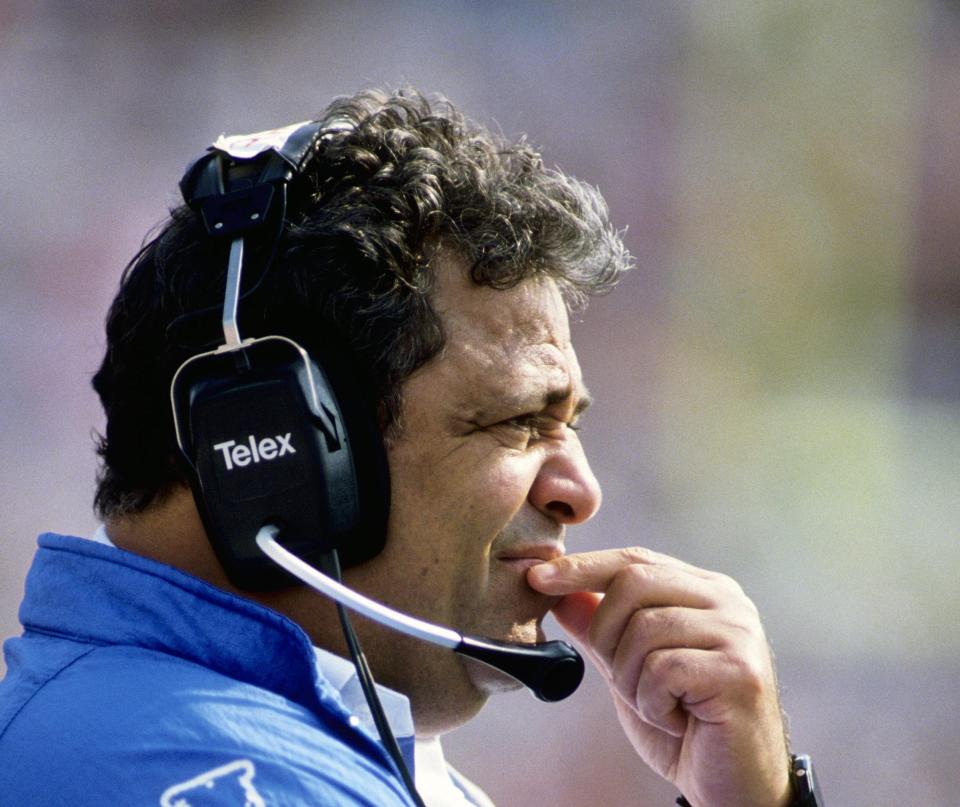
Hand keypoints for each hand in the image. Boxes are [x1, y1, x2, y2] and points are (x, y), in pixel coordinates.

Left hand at [527, 548, 791, 806]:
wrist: (732, 789)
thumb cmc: (683, 727)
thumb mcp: (628, 671)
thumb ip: (599, 628)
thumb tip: (557, 591)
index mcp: (703, 590)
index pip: (634, 560)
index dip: (583, 567)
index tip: (536, 578)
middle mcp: (727, 601)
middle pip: (634, 582)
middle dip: (604, 632)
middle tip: (617, 677)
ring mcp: (738, 633)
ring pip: (645, 628)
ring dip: (630, 679)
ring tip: (657, 706)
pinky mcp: (741, 671)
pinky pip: (664, 669)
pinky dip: (653, 703)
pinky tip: (677, 721)